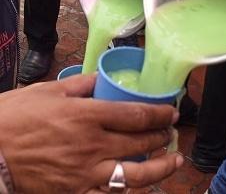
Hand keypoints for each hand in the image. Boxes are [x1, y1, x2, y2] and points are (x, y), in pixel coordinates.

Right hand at [0, 74, 182, 192]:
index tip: (171, 111)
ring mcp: (85, 173)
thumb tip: (103, 78)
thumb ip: (82, 84)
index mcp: (87, 115)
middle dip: (162, 135)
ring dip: (160, 167)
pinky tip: (138, 185)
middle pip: (140, 142)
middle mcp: (92, 145)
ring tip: (174, 160)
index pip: (136, 115)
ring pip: (134, 174)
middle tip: (171, 131)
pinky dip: (127, 191)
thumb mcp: (48, 91)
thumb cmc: (14, 118)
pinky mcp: (74, 192)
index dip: (159, 113)